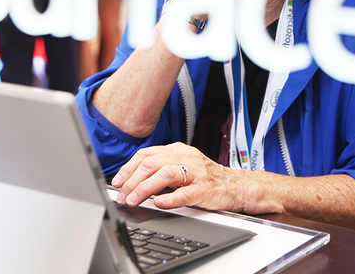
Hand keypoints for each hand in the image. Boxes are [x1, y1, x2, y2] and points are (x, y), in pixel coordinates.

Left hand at [111, 143, 244, 210]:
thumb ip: (160, 170)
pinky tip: (158, 203)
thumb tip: (132, 182)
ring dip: (145, 188)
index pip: (146, 154)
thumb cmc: (206, 179)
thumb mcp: (182, 167)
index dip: (128, 168)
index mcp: (177, 150)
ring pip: (166, 174)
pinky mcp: (205, 189)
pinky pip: (185, 193)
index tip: (117, 182)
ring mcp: (196, 173)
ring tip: (134, 200)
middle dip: (132, 180)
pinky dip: (169, 198)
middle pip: (152, 163)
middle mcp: (186, 158)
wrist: (237, 186)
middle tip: (122, 195)